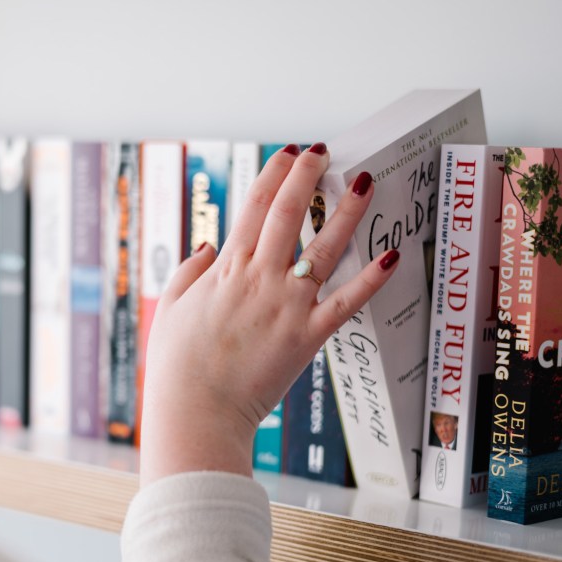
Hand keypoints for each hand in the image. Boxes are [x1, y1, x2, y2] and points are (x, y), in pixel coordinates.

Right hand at [139, 142, 399, 485]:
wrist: (195, 410)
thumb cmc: (176, 365)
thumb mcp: (169, 307)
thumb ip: (190, 271)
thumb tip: (210, 245)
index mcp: (226, 268)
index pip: (254, 206)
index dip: (274, 174)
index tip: (288, 153)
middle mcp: (260, 277)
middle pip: (289, 212)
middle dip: (308, 175)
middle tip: (323, 151)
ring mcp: (287, 305)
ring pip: (324, 247)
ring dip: (347, 211)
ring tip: (365, 182)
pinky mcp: (308, 336)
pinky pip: (346, 302)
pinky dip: (371, 279)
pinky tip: (392, 254)